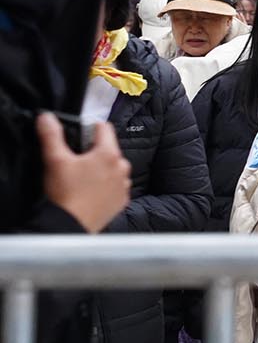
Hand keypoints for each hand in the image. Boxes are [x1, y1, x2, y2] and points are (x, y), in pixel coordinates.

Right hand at [37, 115, 128, 232]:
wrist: (70, 225)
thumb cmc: (65, 192)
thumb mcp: (55, 160)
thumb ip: (52, 135)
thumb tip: (47, 117)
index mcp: (109, 154)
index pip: (105, 128)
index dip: (90, 128)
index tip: (79, 135)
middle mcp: (122, 167)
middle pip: (109, 149)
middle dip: (94, 152)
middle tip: (76, 162)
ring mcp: (124, 185)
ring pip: (113, 168)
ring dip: (101, 169)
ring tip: (82, 179)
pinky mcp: (122, 201)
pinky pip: (115, 186)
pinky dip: (105, 186)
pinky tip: (90, 192)